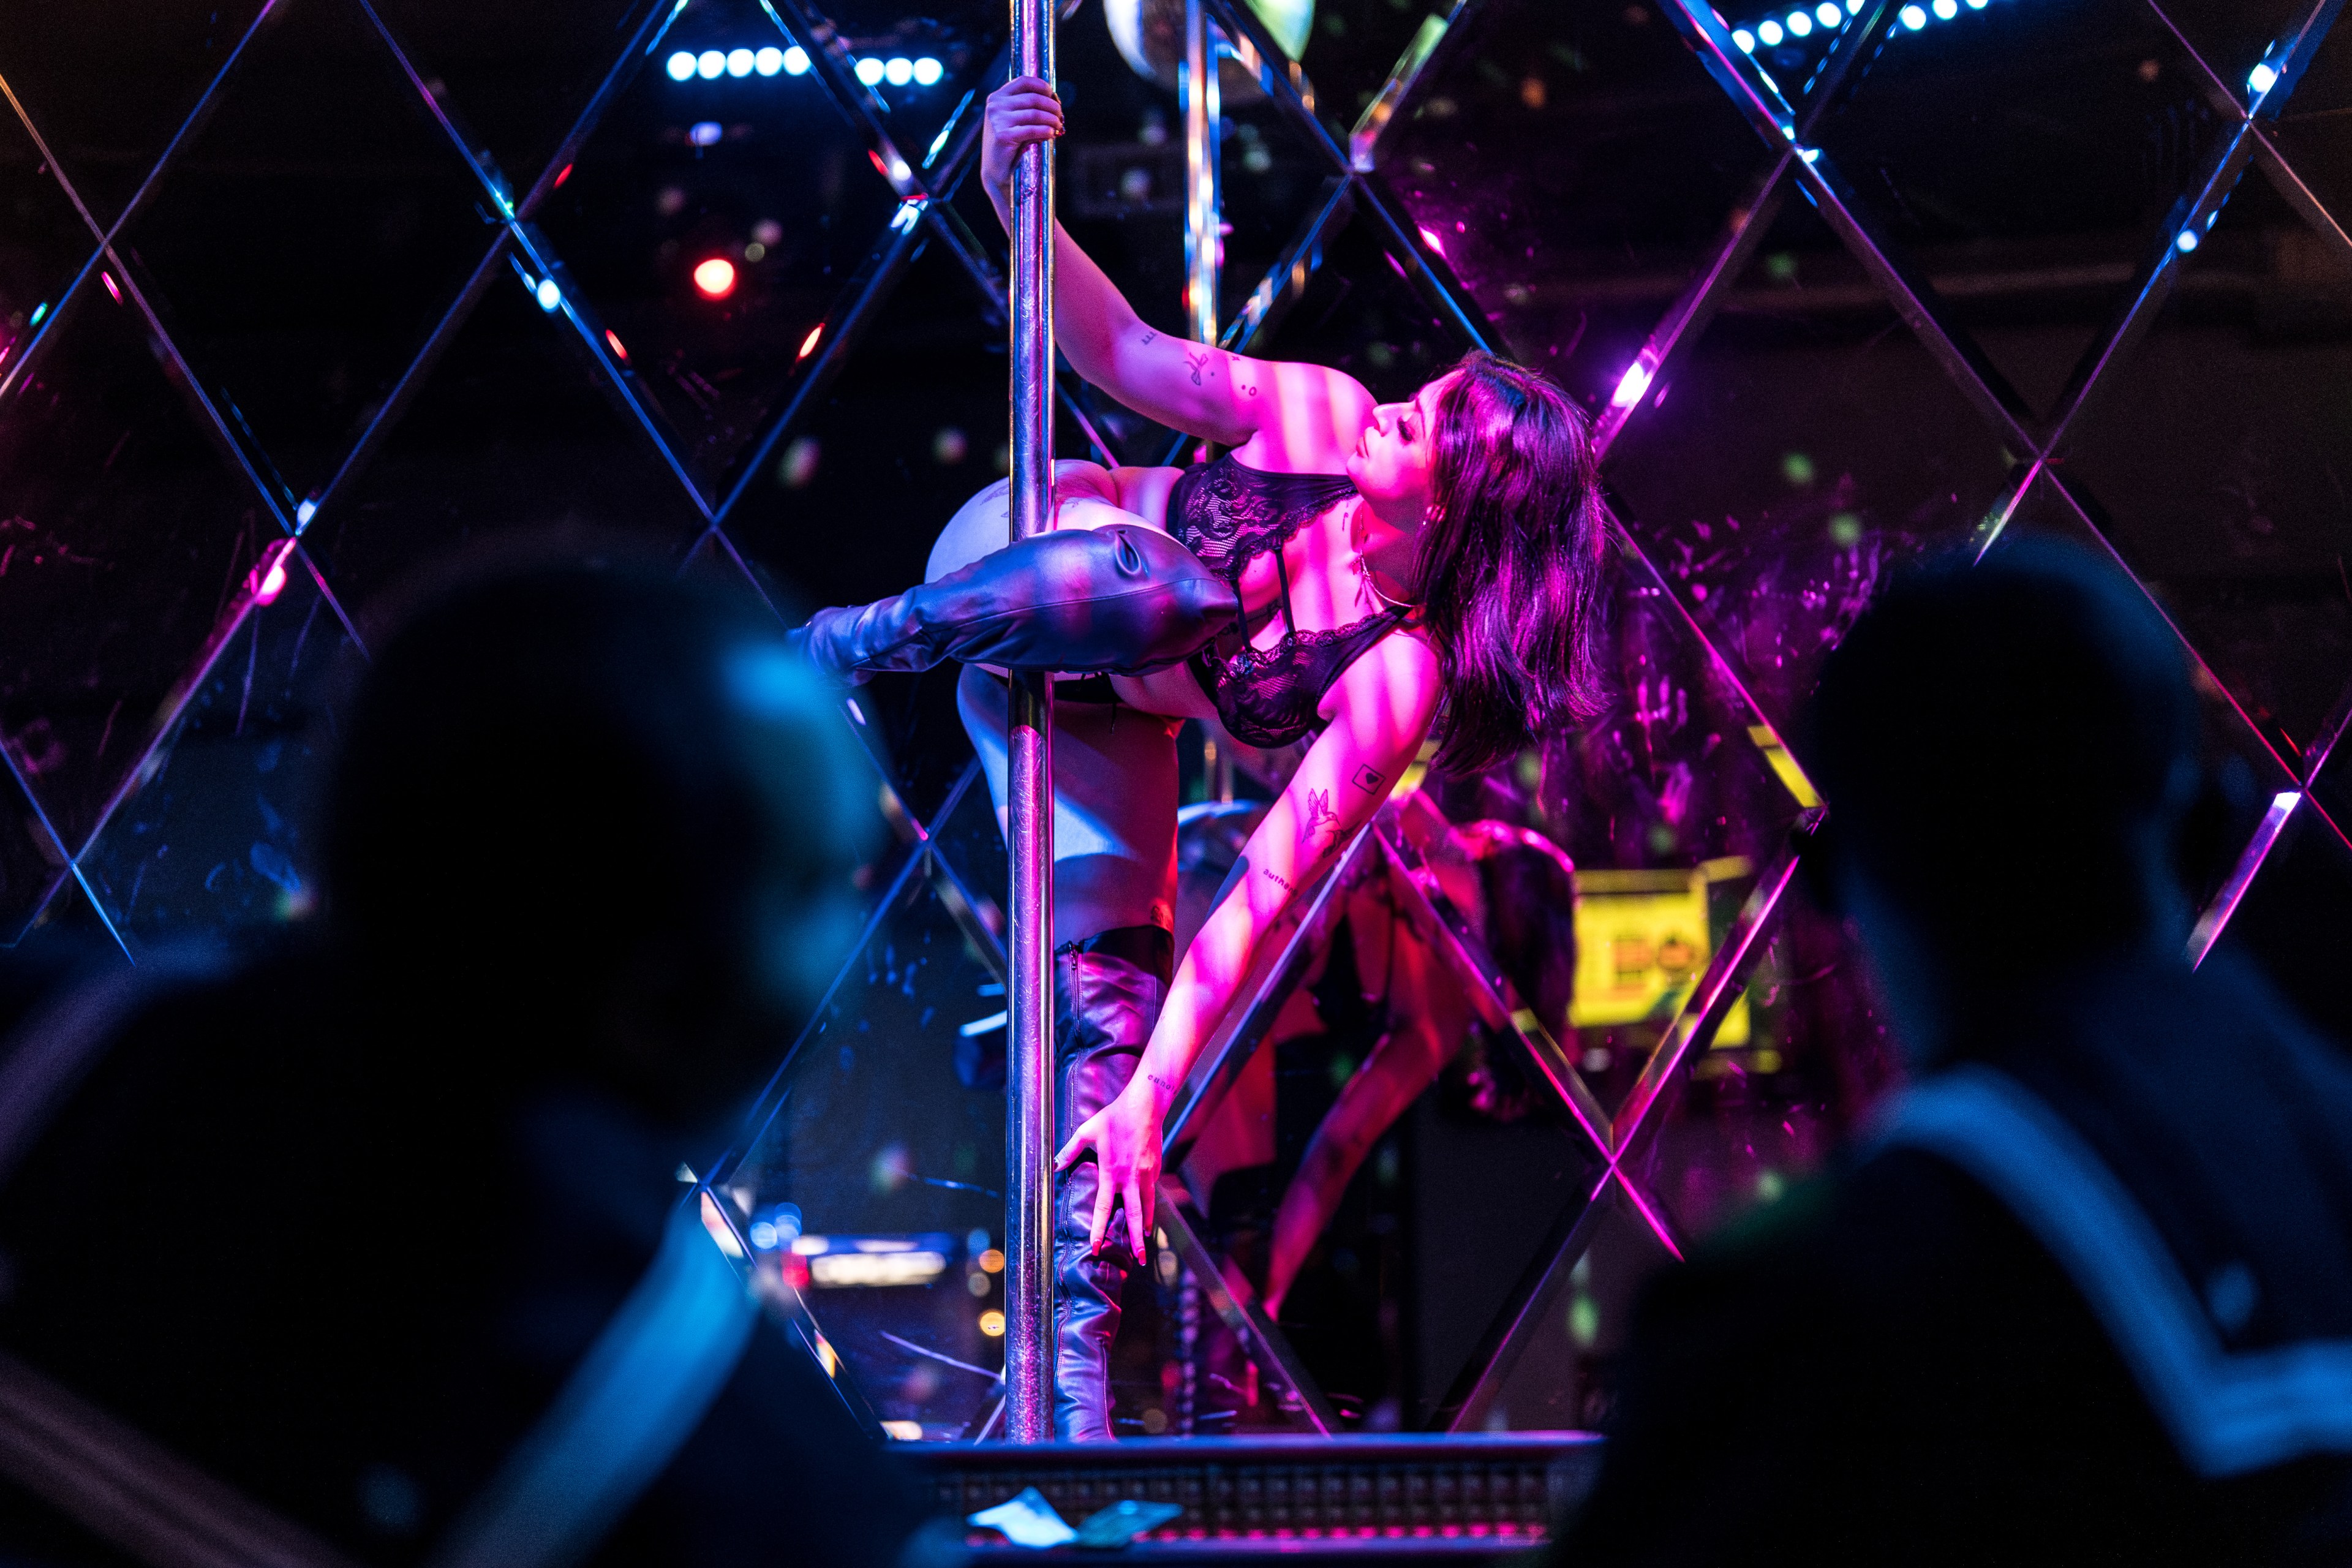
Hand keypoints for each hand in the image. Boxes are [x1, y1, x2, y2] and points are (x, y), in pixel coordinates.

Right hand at [981, 74, 1062, 221]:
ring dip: (1052, 120)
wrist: (997, 172)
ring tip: (1059, 127)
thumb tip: (1055, 101)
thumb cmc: (1010, 146)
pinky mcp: (1003, 135)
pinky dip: (1046, 131)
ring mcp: (998, 120)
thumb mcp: (1016, 121)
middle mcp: (995, 105)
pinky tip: (1052, 134)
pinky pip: (1032, 129)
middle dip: (1052, 107)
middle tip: (1061, 117)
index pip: (1024, 81)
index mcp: (997, 97)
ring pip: (1035, 113)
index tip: (1054, 96)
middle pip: (1033, 98)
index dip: (1043, 86)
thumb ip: (1029, 109)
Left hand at [1054, 1082, 1161, 1261]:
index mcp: (1112, 1172)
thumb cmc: (1114, 1117)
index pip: (1103, 1208)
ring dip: (1147, 1226)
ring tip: (1145, 1243)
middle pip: (1135, 1215)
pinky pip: (1152, 1191)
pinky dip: (1150, 1204)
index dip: (1099, 1229)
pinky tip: (1148, 1212)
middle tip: (1139, 1260)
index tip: (1096, 1247)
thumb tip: (1054, 1165)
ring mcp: (1147, 1174)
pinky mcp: (1155, 1168)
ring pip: (1148, 1206)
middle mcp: (1131, 1178)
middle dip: (1137, 1241)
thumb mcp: (1088, 1131)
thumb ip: (1070, 1150)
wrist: (1145, 1105)